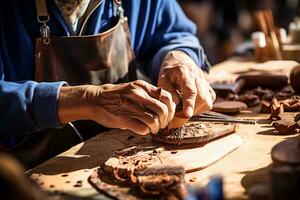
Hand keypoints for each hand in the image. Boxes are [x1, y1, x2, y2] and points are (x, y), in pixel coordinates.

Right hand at [58, 80, 174, 134]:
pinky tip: (143, 130)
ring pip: (154, 120)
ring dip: (156, 128)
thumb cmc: (117, 96)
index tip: (167, 115)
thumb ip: (148, 95)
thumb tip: (165, 107)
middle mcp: (138, 95)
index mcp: (142, 87)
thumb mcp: (133, 89)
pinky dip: (146, 131)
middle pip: (163, 110)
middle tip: (162, 125)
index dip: (171, 109)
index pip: (167, 97)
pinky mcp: (123, 118)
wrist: (94, 99)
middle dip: (165, 121)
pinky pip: (143, 128)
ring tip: (153, 129)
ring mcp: (130, 107)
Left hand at [158, 51, 215, 116]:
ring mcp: (205, 81)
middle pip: (202, 97)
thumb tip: (176, 104)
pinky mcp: (208, 86)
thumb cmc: (169, 72)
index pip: (190, 90)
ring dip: (198, 109)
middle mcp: (198, 76)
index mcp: (184, 72)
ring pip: (208, 100)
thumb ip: (168, 91)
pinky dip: (203, 106)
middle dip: (192, 109)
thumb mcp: (162, 78)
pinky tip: (193, 105)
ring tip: (186, 109)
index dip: (189, 103)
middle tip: (180, 115)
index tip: (187, 114)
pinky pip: (211, 100)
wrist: (179, 60)